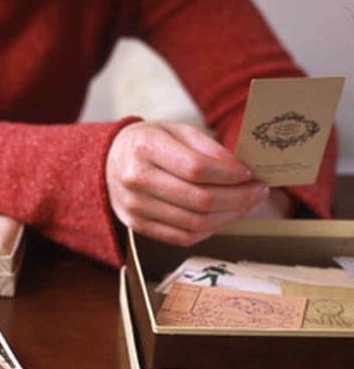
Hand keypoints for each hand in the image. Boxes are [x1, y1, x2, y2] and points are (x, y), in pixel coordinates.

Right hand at [106, 121, 269, 245]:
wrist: (110, 162)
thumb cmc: (149, 143)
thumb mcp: (176, 130)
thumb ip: (207, 148)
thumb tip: (240, 171)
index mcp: (146, 148)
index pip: (195, 168)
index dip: (228, 174)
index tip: (249, 173)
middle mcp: (137, 180)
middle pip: (198, 199)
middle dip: (237, 198)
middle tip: (258, 191)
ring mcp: (135, 208)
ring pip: (194, 223)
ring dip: (228, 216)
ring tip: (245, 204)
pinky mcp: (138, 227)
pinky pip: (182, 237)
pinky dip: (209, 230)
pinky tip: (222, 217)